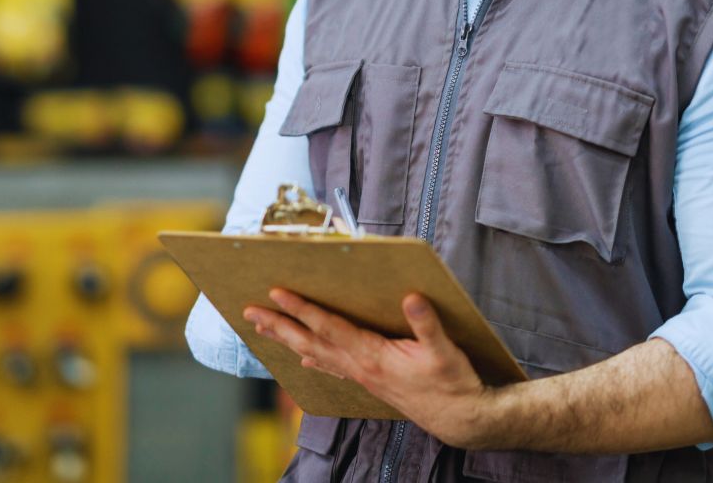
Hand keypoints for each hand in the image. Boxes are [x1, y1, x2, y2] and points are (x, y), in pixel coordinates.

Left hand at [243, 289, 496, 448]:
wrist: (463, 420)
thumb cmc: (454, 384)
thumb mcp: (446, 351)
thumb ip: (427, 324)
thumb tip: (412, 296)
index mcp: (373, 355)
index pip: (329, 327)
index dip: (302, 309)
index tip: (278, 293)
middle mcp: (360, 366)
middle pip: (310, 342)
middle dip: (279, 325)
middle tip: (250, 311)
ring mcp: (362, 376)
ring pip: (315, 354)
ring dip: (287, 340)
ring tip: (263, 328)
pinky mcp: (369, 381)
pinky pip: (331, 367)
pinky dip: (313, 359)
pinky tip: (302, 358)